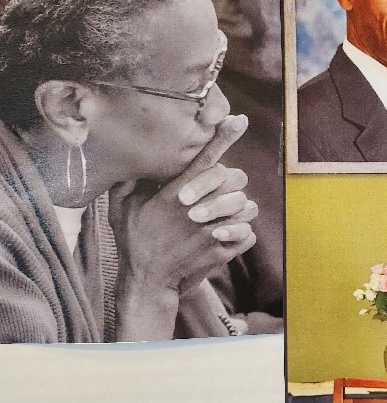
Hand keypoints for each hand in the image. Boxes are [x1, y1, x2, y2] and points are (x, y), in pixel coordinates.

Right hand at [109, 114, 257, 295]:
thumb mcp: (121, 208)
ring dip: (240, 207)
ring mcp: (211, 232)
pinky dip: (244, 233)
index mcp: (174, 195)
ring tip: (227, 212)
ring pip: (247, 206)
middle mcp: (196, 210)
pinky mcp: (221, 251)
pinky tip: (230, 233)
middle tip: (223, 187)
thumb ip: (127, 181)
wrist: (146, 282)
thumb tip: (128, 155)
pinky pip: (249, 234)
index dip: (222, 138)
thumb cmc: (133, 241)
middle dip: (233, 179)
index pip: (204, 160)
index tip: (238, 120)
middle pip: (235, 179)